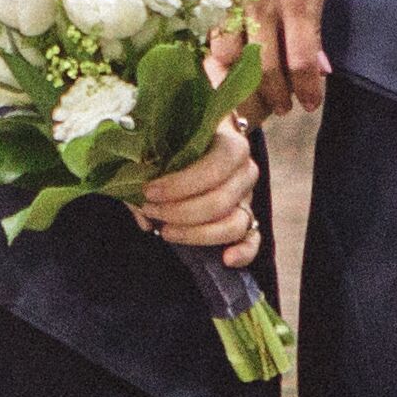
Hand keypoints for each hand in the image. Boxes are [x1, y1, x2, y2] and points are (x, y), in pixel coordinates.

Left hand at [136, 125, 260, 267]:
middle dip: (179, 212)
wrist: (199, 137)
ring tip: (166, 232)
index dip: (181, 184)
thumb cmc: (177, 138)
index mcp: (231, 142)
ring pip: (234, 224)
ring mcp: (248, 196)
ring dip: (197, 234)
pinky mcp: (246, 218)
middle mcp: (245, 170)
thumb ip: (147, 169)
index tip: (149, 191)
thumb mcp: (163, 141)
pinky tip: (226, 259)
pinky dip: (244, 252)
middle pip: (221, 201)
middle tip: (150, 209)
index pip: (217, 166)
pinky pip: (252, 240)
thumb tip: (143, 214)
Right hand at [215, 0, 331, 112]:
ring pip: (230, 57)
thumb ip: (315, 22)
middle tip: (280, 110)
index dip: (306, 90)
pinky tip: (225, 70)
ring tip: (251, 98)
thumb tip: (317, 66)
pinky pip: (211, 33)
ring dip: (241, 86)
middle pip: (264, 68)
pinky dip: (218, 58)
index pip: (302, 60)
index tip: (310, 103)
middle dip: (274, 98)